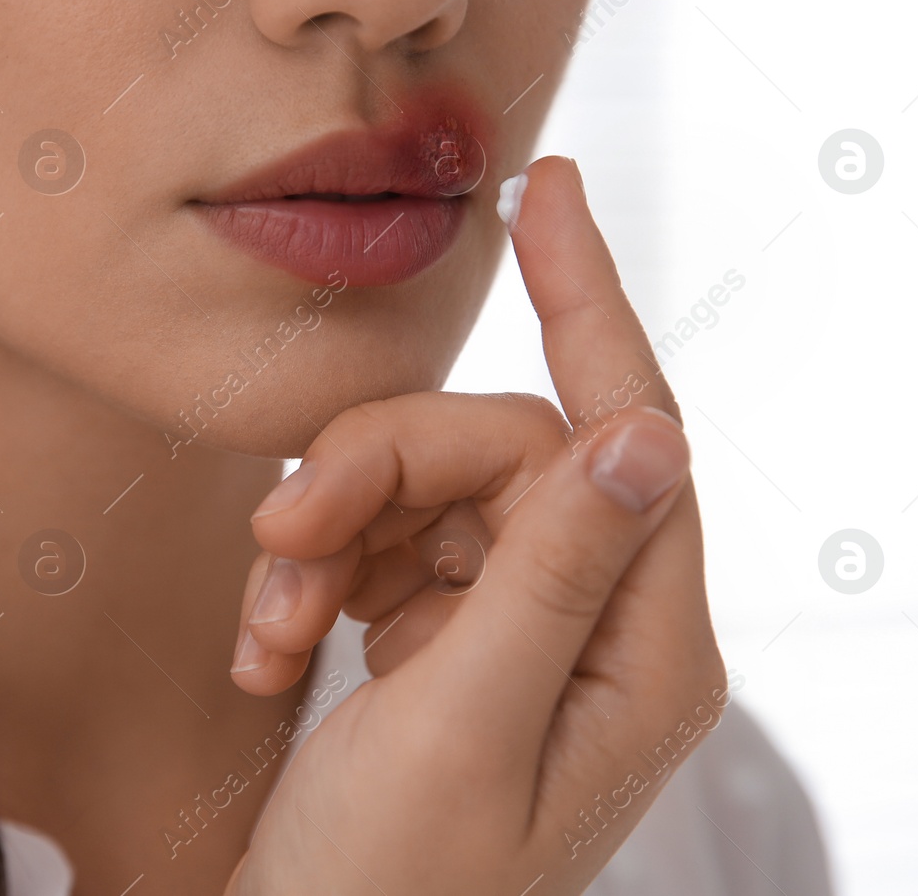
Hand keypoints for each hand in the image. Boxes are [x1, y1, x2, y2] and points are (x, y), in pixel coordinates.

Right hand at [224, 156, 725, 895]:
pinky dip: (311, 589)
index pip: (630, 433)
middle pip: (493, 458)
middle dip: (375, 475)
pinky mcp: (446, 646)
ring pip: (423, 496)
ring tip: (268, 637)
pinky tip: (269, 662)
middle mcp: (595, 633)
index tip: (544, 189)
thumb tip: (650, 433)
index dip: (586, 302)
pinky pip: (379, 553)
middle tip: (278, 539)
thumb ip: (554, 572)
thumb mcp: (463, 728)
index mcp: (641, 655)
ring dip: (326, 548)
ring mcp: (517, 637)